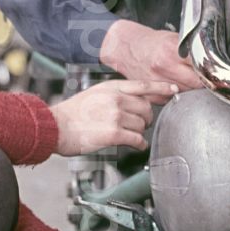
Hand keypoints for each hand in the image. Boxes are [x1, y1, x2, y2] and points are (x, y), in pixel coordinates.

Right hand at [50, 77, 176, 155]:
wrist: (55, 126)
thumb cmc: (72, 113)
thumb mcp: (95, 93)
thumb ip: (115, 94)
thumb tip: (133, 100)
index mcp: (111, 87)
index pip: (143, 85)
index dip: (161, 88)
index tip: (173, 90)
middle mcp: (115, 99)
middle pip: (147, 107)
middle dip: (147, 117)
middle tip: (141, 124)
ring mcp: (115, 115)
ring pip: (143, 124)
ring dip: (140, 131)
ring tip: (129, 134)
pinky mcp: (113, 133)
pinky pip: (137, 138)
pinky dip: (139, 143)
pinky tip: (135, 145)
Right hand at [100, 20, 203, 90]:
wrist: (126, 48)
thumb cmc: (150, 43)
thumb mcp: (173, 39)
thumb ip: (190, 51)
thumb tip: (209, 62)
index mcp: (171, 52)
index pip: (200, 68)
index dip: (210, 71)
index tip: (214, 73)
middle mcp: (163, 68)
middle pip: (196, 84)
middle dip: (203, 82)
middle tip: (204, 77)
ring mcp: (156, 83)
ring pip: (186, 94)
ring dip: (191, 90)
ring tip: (187, 79)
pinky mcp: (152, 95)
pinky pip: (173, 100)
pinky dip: (177, 95)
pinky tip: (174, 85)